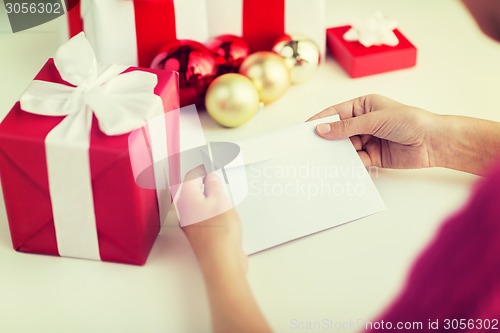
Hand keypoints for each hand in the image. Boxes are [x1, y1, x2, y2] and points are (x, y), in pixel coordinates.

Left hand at [177, 166, 245, 272]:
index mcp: (185, 198)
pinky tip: (221, 203)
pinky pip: (203, 212)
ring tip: (217, 182)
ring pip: (196, 200)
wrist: (222, 261)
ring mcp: (192, 222)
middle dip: (199, 177)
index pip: (189, 174)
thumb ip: (214, 186)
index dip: (199, 164)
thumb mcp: (220, 200)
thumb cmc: (218, 234)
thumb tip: (211, 178)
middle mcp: (184, 210)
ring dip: (205, 190)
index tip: (207, 158)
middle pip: (189, 187)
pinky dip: (210, 204)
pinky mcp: (202, 232)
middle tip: (209, 167)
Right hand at [308, 94, 439, 168]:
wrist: (433, 142)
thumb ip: (347, 127)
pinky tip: (339, 169)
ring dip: (337, 153)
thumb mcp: (374, 120)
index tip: (305, 129)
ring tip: (322, 160)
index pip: (336, 113)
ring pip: (345, 147)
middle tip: (310, 147)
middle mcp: (364, 122)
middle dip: (327, 139)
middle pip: (339, 131)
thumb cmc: (409, 121)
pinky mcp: (373, 156)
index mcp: (363, 106)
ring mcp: (368, 139)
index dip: (321, 120)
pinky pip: (356, 161)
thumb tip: (322, 129)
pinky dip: (348, 164)